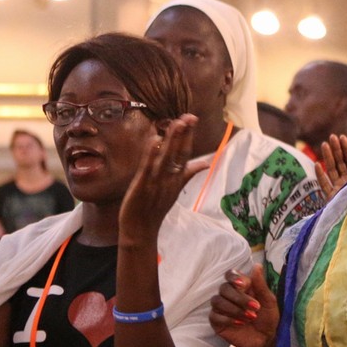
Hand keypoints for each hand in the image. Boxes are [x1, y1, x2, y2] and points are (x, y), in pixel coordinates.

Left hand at [119, 115, 208, 244]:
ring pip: (167, 158)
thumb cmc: (155, 208)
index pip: (186, 154)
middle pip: (180, 154)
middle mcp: (170, 179)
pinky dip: (151, 154)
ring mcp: (157, 182)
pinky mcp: (142, 186)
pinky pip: (148, 168)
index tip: (193, 119)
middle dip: (185, 134)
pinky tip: (154, 140)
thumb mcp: (175, 190)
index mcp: (177, 179)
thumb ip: (189, 174)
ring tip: (177, 122)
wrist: (141, 230)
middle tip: (190, 116)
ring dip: (172, 140)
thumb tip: (205, 163)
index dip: (189, 136)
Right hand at [209, 265, 280, 346]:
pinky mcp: (216, 321)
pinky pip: (214, 316)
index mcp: (241, 286)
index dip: (233, 277)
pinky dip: (228, 319)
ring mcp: (221, 308)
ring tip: (250, 317)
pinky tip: (240, 323)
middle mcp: (229, 295)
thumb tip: (256, 266)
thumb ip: (261, 285)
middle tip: (255, 307)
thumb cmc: (267, 317)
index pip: (230, 275)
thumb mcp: (269, 301)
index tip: (243, 284)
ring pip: (217, 301)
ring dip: (235, 309)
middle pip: (224, 288)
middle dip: (239, 298)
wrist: (264, 339)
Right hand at [317, 133, 346, 199]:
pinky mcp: (331, 198)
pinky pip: (324, 185)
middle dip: (336, 149)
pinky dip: (320, 175)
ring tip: (325, 144)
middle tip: (332, 136)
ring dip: (328, 157)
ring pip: (331, 170)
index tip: (343, 137)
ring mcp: (338, 189)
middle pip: (340, 163)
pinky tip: (317, 164)